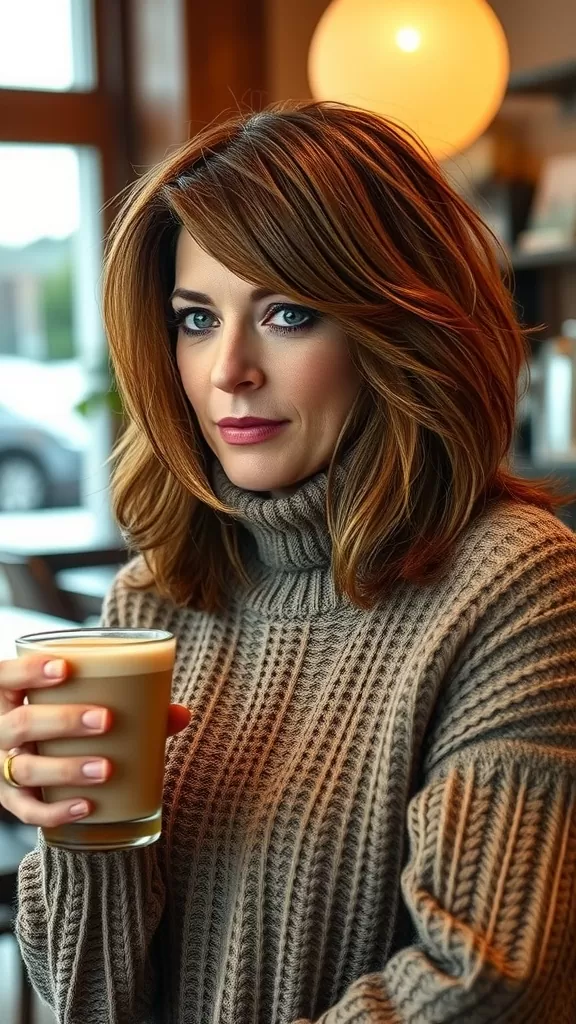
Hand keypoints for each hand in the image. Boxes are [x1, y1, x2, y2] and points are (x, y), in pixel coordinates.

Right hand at [0, 655, 190, 828]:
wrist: (36, 761)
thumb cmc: (64, 720)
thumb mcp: (84, 704)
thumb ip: (131, 704)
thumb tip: (180, 713)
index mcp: (9, 696)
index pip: (6, 676)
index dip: (29, 671)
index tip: (66, 667)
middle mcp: (0, 730)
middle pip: (20, 724)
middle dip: (62, 721)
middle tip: (105, 719)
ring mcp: (3, 768)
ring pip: (24, 768)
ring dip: (66, 768)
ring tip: (106, 768)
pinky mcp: (12, 801)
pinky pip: (28, 811)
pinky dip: (57, 810)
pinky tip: (88, 805)